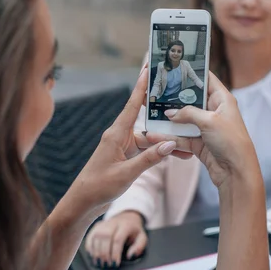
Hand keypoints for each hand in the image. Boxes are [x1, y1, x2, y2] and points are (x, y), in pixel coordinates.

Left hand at [71, 68, 177, 214]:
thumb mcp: (126, 174)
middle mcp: (120, 136)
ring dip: (166, 141)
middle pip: (146, 120)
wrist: (83, 203)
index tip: (149, 67)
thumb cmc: (98, 187)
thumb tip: (170, 144)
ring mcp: (123, 146)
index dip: (142, 85)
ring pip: (150, 138)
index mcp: (116, 134)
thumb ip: (148, 159)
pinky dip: (159, 152)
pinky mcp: (125, 156)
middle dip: (163, 112)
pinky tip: (175, 155)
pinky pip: (147, 149)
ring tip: (187, 142)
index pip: (132, 104)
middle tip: (178, 97)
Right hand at [85, 211, 147, 268]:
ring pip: (96, 236)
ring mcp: (104, 223)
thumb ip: (139, 247)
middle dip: (105, 253)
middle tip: (107, 265)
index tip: (115, 263)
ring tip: (100, 263)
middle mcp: (113, 222)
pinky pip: (90, 236)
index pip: (118, 239)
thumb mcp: (142, 237)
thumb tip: (130, 255)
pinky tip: (93, 255)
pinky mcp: (97, 226)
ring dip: (96, 252)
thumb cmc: (134, 231)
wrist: (127, 217)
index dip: (115, 253)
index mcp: (126, 225)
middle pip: (105, 237)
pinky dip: (90, 247)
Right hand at [139, 72, 258, 187]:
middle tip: (155, 91)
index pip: (206, 79)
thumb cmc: (231, 142)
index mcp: (222, 99)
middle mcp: (214, 111)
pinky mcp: (199, 143)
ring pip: (183, 120)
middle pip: (190, 100)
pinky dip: (169, 138)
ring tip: (149, 115)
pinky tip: (155, 136)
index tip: (175, 66)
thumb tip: (169, 112)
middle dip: (173, 98)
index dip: (192, 72)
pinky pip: (181, 137)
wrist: (236, 173)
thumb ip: (188, 113)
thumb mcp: (209, 121)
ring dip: (167, 121)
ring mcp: (206, 128)